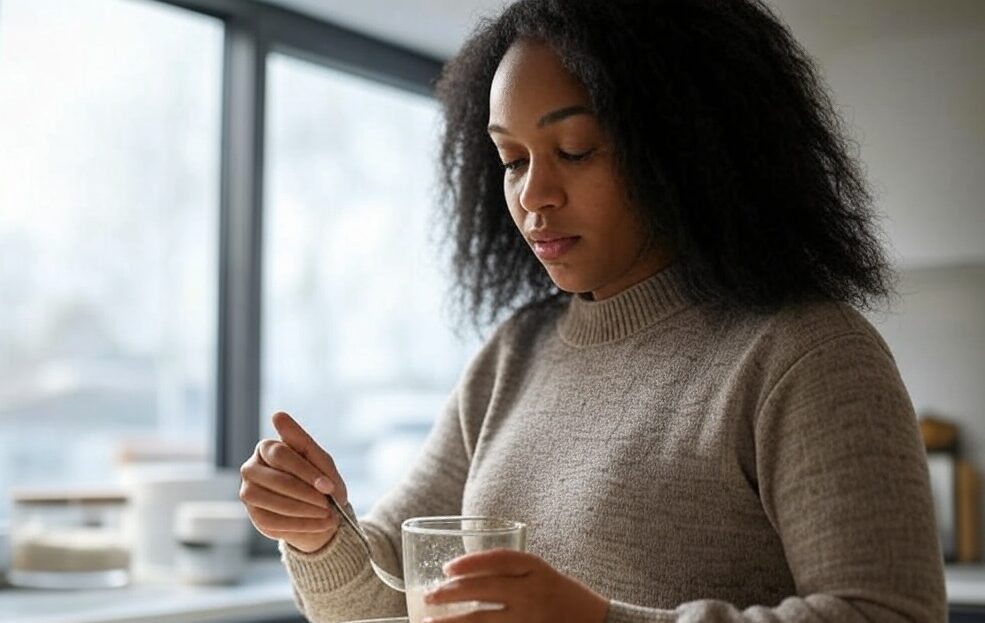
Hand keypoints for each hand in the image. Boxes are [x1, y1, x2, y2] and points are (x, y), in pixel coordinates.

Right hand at [239, 411, 348, 552]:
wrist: (320, 510)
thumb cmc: (317, 478)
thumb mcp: (319, 459)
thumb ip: (302, 440)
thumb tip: (276, 415)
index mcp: (266, 448)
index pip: (281, 456)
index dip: (307, 472)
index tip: (329, 487)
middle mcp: (251, 468)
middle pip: (276, 480)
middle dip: (306, 494)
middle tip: (328, 505)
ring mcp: (248, 493)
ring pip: (270, 501)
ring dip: (303, 510)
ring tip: (328, 516)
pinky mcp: (254, 516)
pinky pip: (272, 521)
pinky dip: (300, 524)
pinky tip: (320, 524)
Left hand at [424, 549, 608, 622]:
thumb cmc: (561, 596)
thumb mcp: (540, 575)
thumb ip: (510, 573)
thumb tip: (460, 578)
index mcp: (537, 569)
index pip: (499, 560)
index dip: (470, 563)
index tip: (447, 568)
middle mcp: (533, 593)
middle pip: (484, 590)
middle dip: (451, 593)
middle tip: (429, 596)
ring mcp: (529, 620)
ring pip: (482, 621)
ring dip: (452, 622)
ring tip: (428, 622)